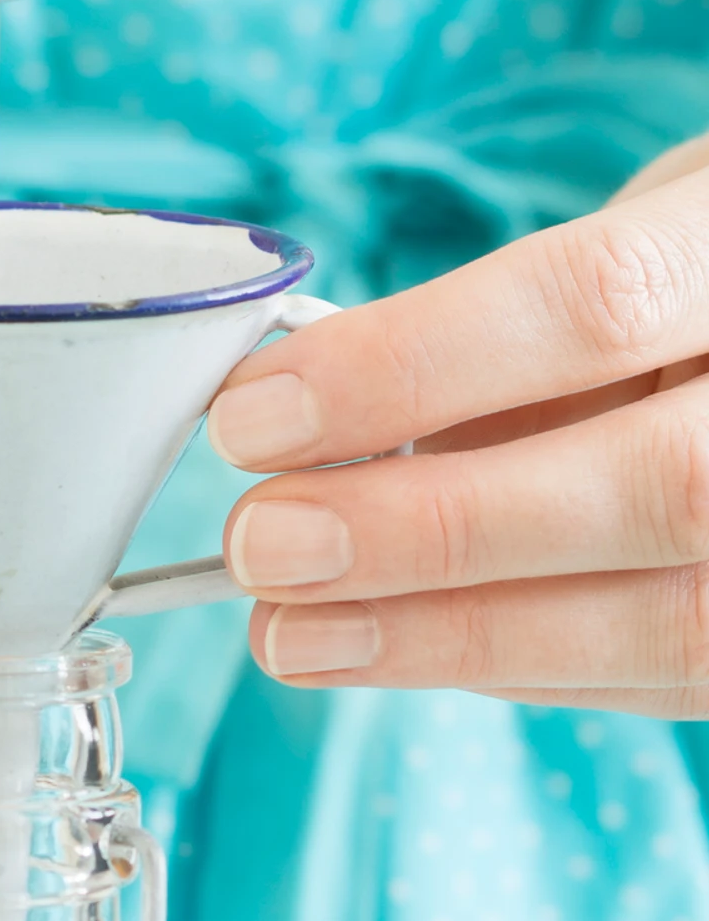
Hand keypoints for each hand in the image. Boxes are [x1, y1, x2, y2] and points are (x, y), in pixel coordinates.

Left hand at [208, 137, 708, 715]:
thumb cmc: (707, 282)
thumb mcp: (640, 243)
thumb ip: (512, 333)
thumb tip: (319, 433)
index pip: (599, 304)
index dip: (416, 365)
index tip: (257, 416)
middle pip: (648, 489)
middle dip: (431, 531)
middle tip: (264, 544)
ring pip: (664, 622)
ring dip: (450, 637)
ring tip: (294, 634)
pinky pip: (663, 677)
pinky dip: (517, 666)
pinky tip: (406, 647)